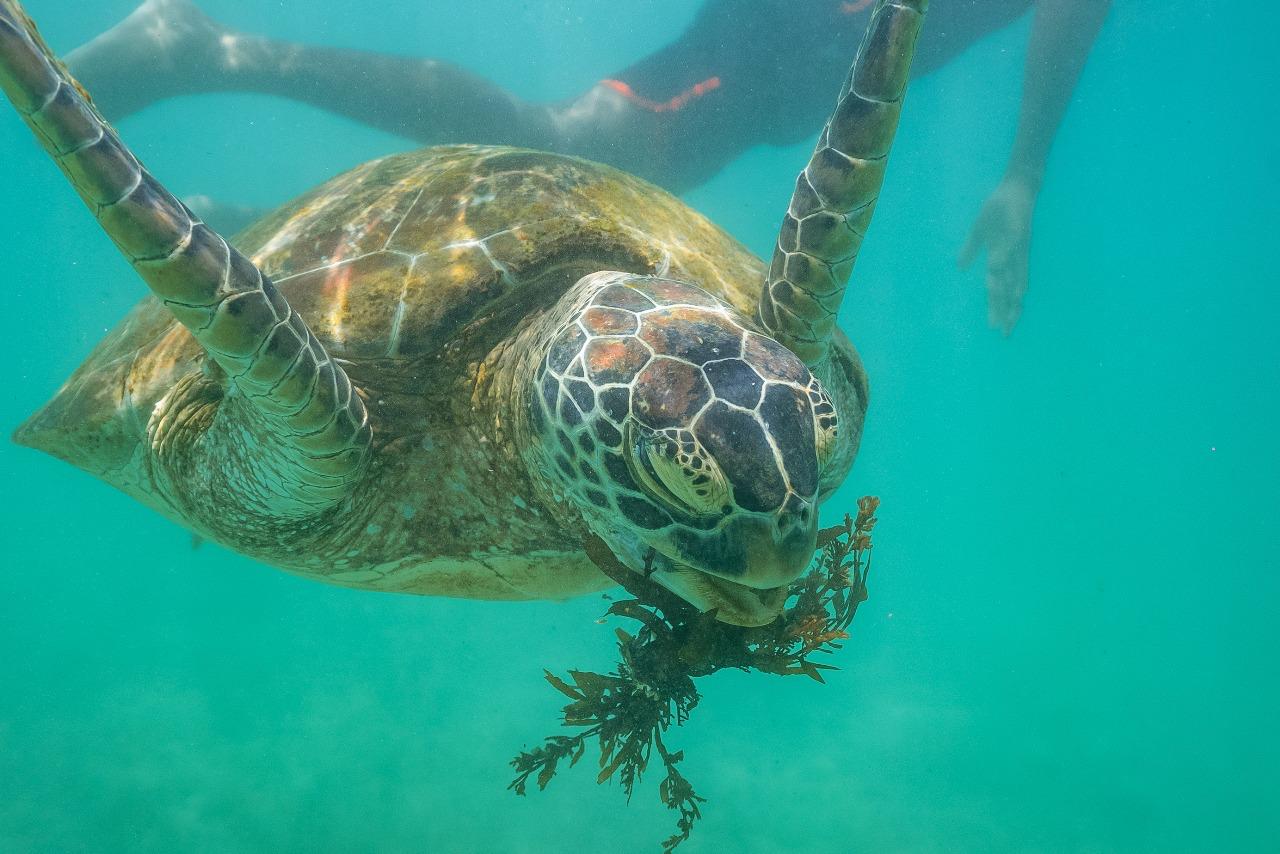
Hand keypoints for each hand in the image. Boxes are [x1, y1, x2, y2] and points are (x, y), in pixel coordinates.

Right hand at [958, 177, 1037, 335]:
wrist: (1015, 188)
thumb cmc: (1000, 209)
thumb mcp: (980, 232)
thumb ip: (971, 250)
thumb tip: (960, 268)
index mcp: (1003, 259)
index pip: (1000, 290)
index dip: (998, 308)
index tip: (996, 328)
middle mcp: (1013, 258)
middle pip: (1009, 290)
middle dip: (1006, 311)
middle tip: (1004, 333)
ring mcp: (1016, 247)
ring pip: (1014, 276)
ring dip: (1009, 295)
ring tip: (1006, 312)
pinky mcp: (1017, 231)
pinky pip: (1010, 249)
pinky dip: (1004, 261)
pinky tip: (997, 271)